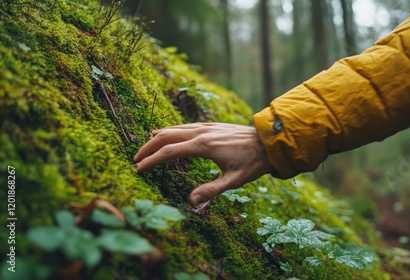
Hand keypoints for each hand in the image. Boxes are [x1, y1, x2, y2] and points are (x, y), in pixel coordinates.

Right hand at [133, 123, 271, 205]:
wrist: (268, 141)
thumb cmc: (253, 162)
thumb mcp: (234, 181)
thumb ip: (211, 190)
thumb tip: (190, 201)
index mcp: (204, 146)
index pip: (169, 152)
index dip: (152, 160)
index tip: (139, 169)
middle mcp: (201, 132)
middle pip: (166, 136)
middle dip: (148, 147)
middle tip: (135, 159)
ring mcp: (206, 126)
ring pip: (174, 128)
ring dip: (157, 138)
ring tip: (145, 149)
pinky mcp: (210, 125)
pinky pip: (184, 126)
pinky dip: (170, 132)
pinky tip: (167, 136)